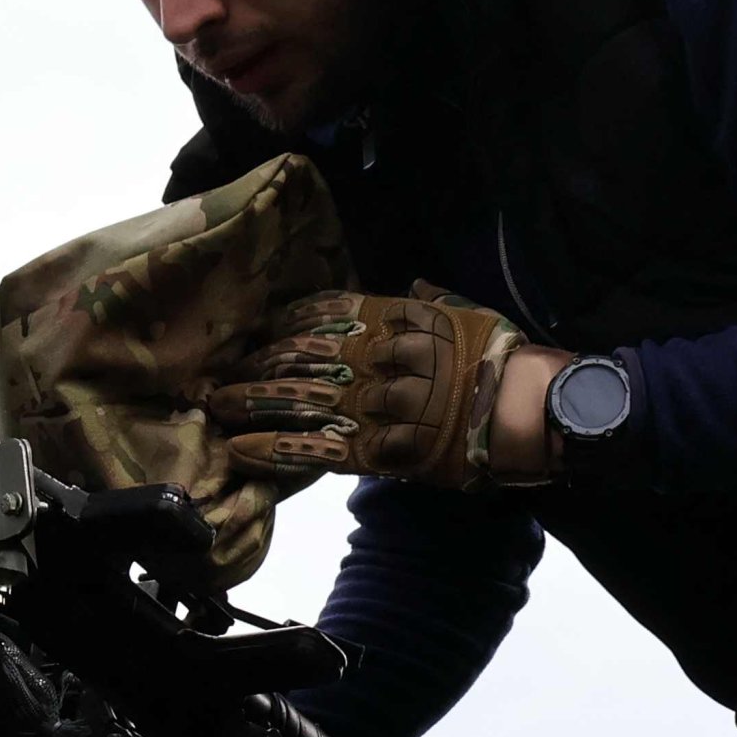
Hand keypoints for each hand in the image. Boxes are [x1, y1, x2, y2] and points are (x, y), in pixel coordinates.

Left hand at [203, 290, 560, 488]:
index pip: (323, 311)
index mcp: (392, 318)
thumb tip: (413, 285)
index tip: (256, 328)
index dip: (284, 321)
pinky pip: (311, 450)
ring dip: (248, 403)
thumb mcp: (467, 310)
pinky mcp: (372, 450)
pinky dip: (272, 451)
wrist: (523, 409)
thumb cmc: (501, 358)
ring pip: (293, 400)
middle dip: (254, 363)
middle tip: (215, 370)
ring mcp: (368, 404)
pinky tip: (239, 450)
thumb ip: (431, 299)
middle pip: (298, 354)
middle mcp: (371, 356)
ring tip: (213, 405)